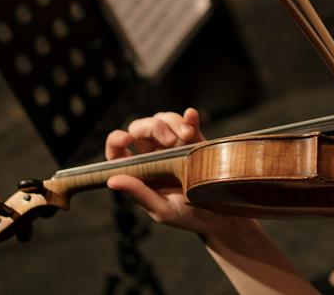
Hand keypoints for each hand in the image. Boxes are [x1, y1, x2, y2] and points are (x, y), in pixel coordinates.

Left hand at [105, 108, 234, 235]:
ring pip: (164, 120)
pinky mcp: (195, 141)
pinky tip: (191, 115)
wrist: (221, 215)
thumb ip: (139, 193)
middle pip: (142, 128)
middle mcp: (153, 155)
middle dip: (154, 127)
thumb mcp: (162, 210)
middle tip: (170, 141)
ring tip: (187, 135)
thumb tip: (113, 180)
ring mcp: (174, 146)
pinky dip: (189, 118)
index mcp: (140, 171)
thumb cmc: (187, 216)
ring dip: (173, 122)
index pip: (118, 151)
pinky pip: (188, 122)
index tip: (126, 139)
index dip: (116, 140)